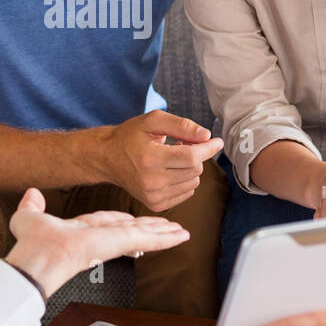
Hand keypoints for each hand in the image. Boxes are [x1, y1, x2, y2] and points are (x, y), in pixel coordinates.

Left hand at [3, 189, 189, 296]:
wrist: (39, 257)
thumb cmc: (32, 244)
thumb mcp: (29, 217)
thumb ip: (32, 204)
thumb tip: (31, 193)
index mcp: (84, 230)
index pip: (109, 223)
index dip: (122, 221)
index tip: (132, 220)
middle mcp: (101, 236)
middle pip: (132, 230)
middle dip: (150, 228)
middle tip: (168, 226)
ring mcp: (113, 241)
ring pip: (144, 234)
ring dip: (163, 232)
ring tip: (180, 232)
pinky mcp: (122, 242)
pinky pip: (149, 239)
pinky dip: (166, 238)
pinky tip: (180, 236)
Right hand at [98, 111, 223, 212]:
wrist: (107, 158)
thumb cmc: (131, 136)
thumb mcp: (153, 121)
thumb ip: (182, 125)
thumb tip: (207, 136)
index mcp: (150, 158)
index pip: (191, 157)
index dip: (208, 148)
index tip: (217, 141)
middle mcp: (151, 181)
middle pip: (195, 170)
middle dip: (195, 155)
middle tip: (180, 144)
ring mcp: (153, 195)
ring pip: (193, 182)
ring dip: (190, 169)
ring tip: (171, 158)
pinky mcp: (154, 204)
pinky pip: (186, 193)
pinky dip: (184, 181)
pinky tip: (169, 171)